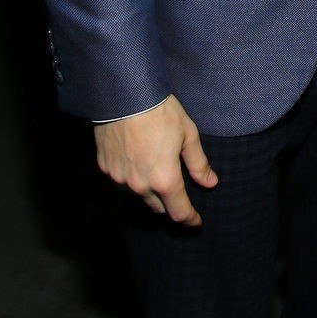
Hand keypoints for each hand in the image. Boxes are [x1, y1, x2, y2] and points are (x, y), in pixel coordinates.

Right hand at [94, 94, 216, 225]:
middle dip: (170, 204)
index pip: (179, 212)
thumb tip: (210, 183)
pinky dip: (132, 178)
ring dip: (150, 191)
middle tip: (178, 193)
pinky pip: (122, 182)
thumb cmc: (160, 112)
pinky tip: (138, 162)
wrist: (124, 95)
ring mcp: (120, 179)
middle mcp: (140, 186)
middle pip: (158, 207)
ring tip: (157, 172)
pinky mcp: (106, 169)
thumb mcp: (187, 134)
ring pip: (139, 195)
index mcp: (165, 179)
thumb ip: (198, 163)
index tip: (196, 221)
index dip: (190, 219)